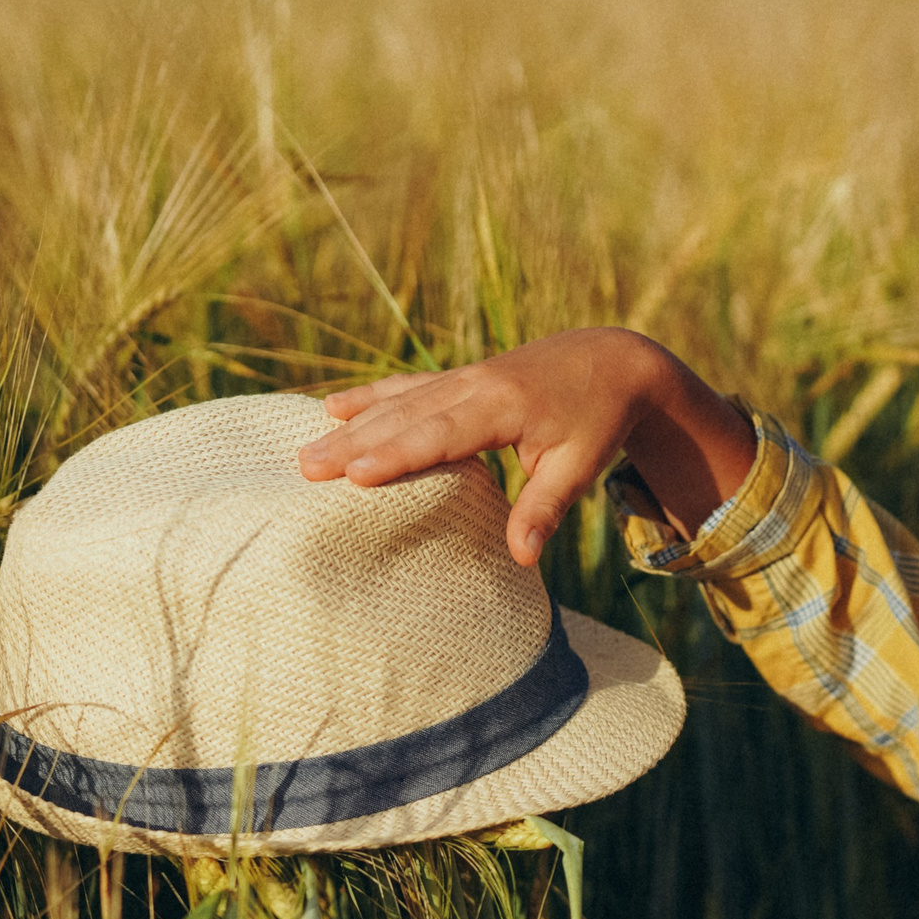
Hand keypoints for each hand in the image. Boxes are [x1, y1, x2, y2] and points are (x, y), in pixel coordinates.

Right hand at [296, 327, 754, 564]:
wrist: (612, 360)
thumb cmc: (598, 420)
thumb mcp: (580, 466)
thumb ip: (546, 508)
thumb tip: (521, 558)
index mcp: (504, 406)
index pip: (441, 435)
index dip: (396, 455)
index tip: (353, 475)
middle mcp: (475, 385)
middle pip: (406, 417)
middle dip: (354, 442)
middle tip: (306, 467)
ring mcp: (464, 377)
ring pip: (398, 401)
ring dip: (352, 423)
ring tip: (307, 448)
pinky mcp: (461, 378)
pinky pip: (407, 388)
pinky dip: (370, 397)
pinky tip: (334, 406)